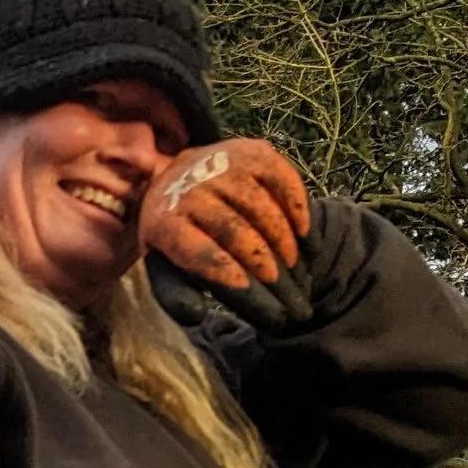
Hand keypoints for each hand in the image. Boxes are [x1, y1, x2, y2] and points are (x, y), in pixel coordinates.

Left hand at [137, 136, 310, 298]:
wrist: (180, 177)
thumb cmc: (179, 234)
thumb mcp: (167, 265)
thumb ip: (177, 295)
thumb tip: (197, 315)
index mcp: (164, 222)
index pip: (196, 250)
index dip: (224, 270)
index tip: (248, 288)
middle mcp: (190, 188)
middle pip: (234, 230)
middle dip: (262, 264)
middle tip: (283, 290)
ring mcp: (222, 164)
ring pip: (262, 206)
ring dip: (283, 241)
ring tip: (294, 268)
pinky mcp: (253, 152)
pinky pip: (283, 180)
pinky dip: (297, 209)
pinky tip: (304, 235)